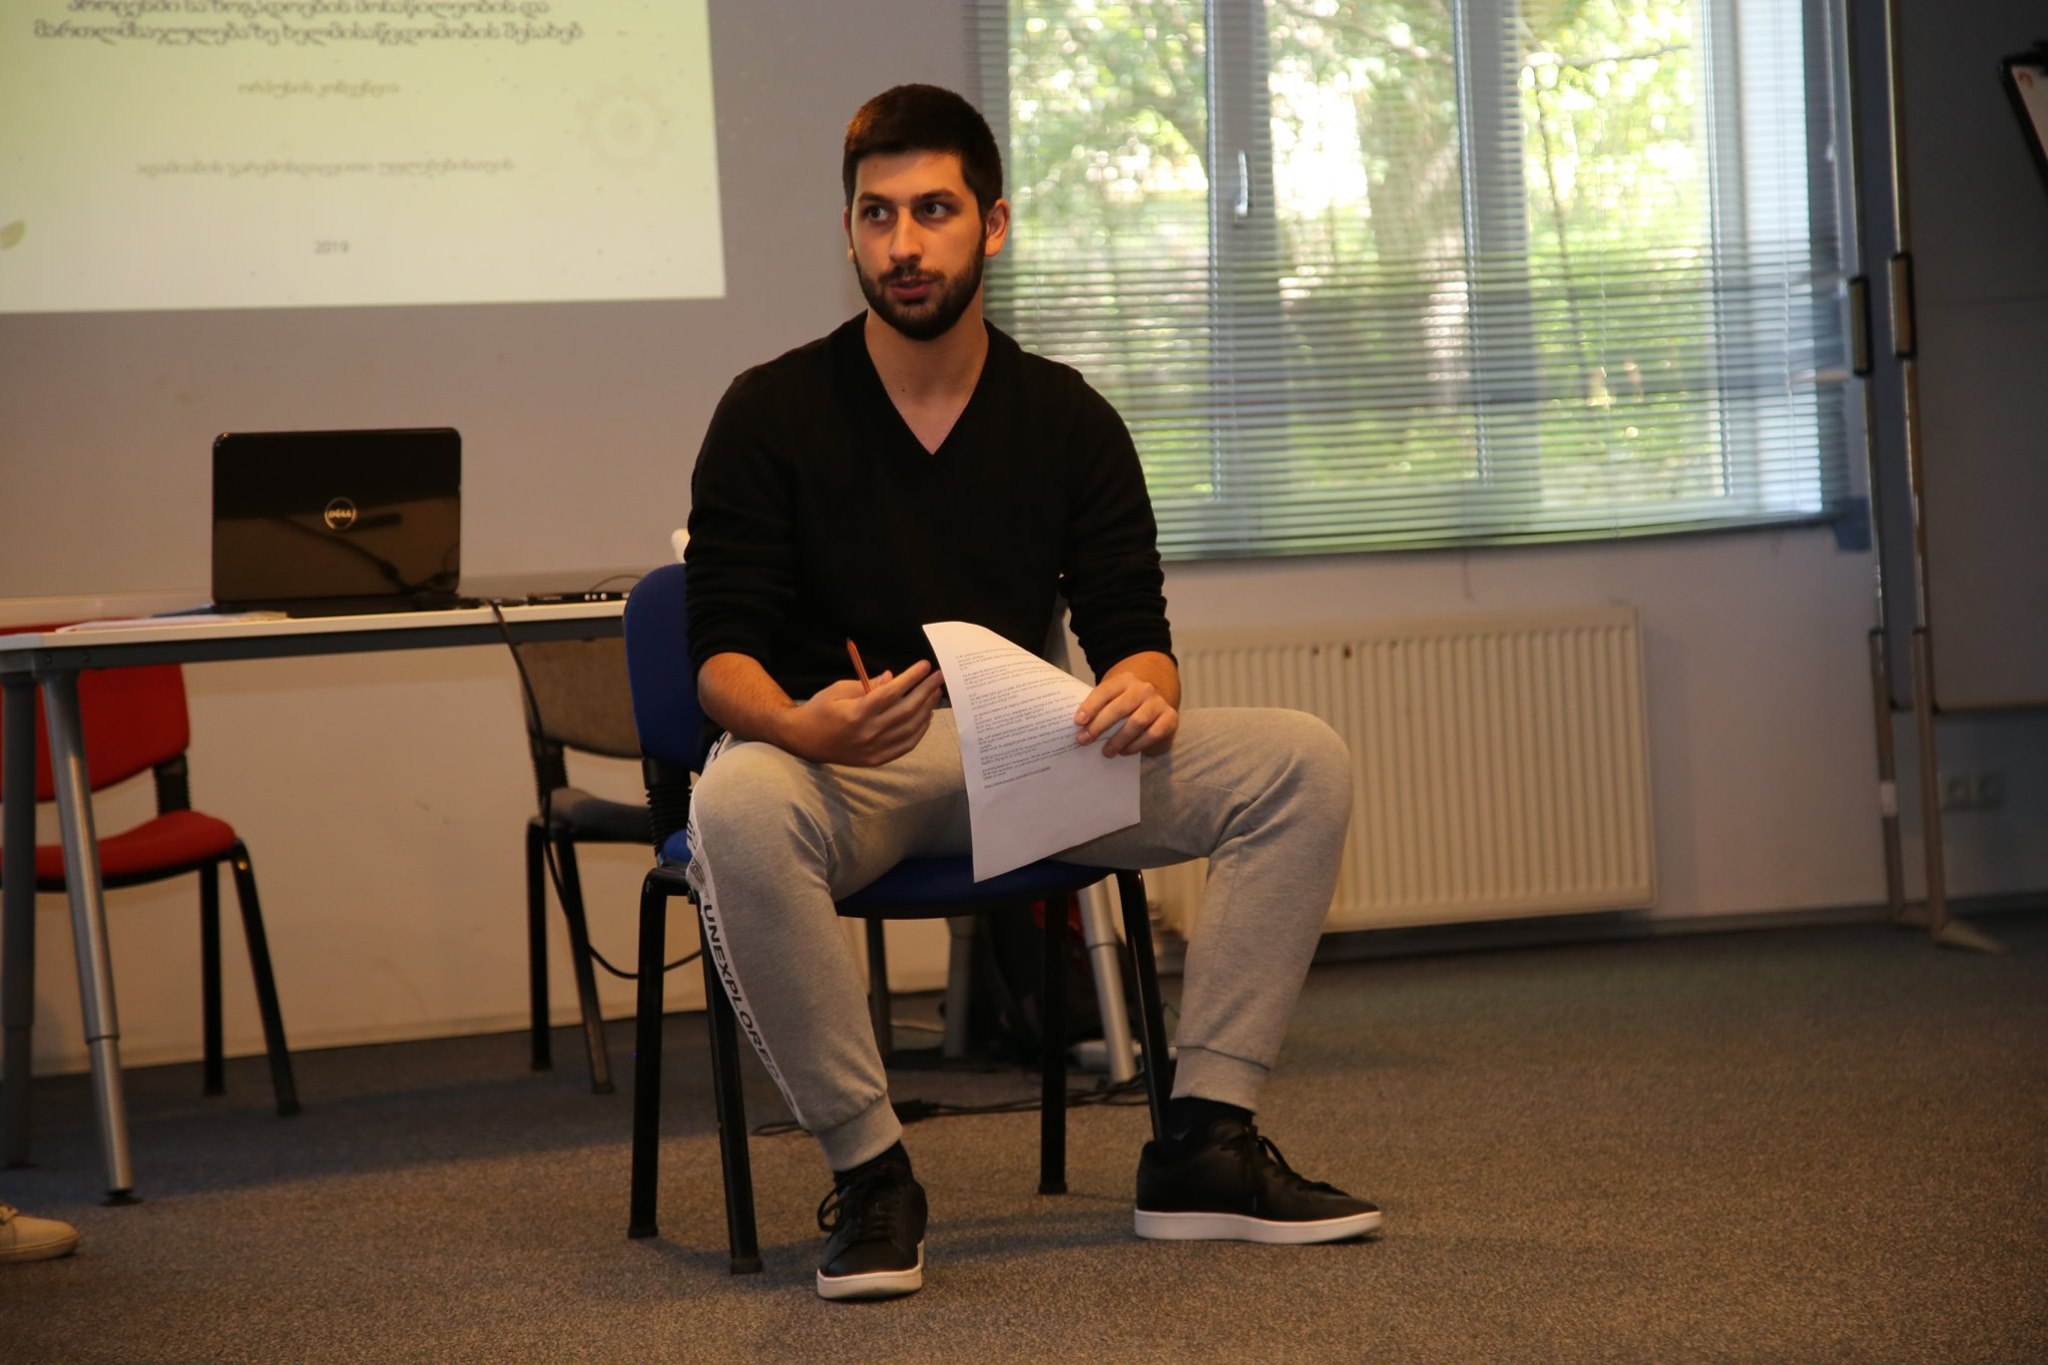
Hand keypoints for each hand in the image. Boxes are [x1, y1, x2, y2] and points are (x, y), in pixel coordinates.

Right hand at [781, 659, 944, 766]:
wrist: (802, 741)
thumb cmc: (819, 710)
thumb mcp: (839, 690)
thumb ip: (868, 685)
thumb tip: (893, 678)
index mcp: (857, 713)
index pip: (892, 693)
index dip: (911, 678)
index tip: (925, 666)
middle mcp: (868, 733)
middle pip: (906, 710)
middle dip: (925, 691)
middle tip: (938, 677)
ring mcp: (873, 749)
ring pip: (910, 729)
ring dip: (926, 709)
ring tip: (935, 692)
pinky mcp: (876, 759)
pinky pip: (905, 745)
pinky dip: (919, 730)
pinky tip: (925, 716)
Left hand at [1074, 669, 1177, 758]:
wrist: (1157, 705)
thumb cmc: (1127, 706)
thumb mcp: (1114, 700)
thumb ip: (1100, 708)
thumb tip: (1080, 728)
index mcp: (1125, 680)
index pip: (1105, 691)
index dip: (1091, 706)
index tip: (1078, 721)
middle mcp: (1143, 688)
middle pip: (1119, 708)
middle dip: (1099, 726)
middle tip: (1084, 740)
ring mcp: (1158, 702)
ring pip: (1136, 722)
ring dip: (1118, 739)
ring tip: (1106, 751)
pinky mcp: (1170, 718)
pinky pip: (1152, 734)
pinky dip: (1136, 745)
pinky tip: (1125, 751)